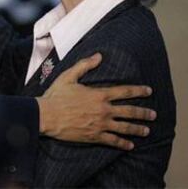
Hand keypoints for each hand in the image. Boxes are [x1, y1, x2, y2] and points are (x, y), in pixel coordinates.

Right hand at [36, 53, 155, 149]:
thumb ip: (85, 65)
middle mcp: (103, 110)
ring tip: (147, 130)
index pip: (124, 92)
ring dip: (137, 129)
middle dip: (143, 113)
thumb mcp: (69, 76)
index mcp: (98, 95)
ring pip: (124, 127)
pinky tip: (130, 145)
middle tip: (153, 115)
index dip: (138, 91)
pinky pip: (113, 141)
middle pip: (129, 111)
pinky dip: (123, 143)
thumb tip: (99, 55)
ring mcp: (100, 124)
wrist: (47, 115)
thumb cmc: (56, 95)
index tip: (148, 91)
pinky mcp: (94, 136)